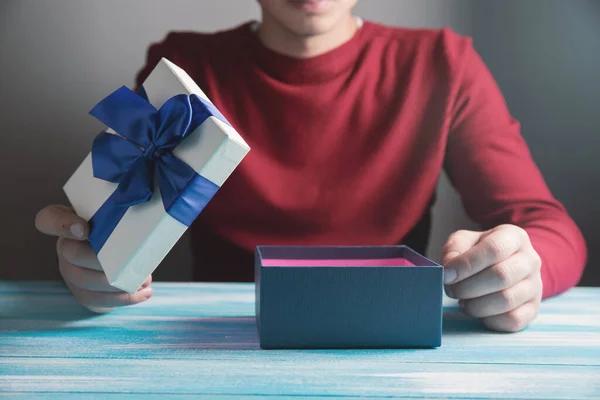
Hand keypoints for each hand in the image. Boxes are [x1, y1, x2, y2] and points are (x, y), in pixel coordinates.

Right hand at [35, 205, 151, 312]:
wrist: (113, 257)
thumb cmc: (116, 230)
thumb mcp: (113, 215)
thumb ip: (118, 211)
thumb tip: (143, 208)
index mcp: (68, 224)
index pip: (48, 219)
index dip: (63, 224)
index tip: (84, 229)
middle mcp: (64, 248)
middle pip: (72, 254)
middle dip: (102, 259)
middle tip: (129, 259)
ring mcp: (71, 273)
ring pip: (85, 281)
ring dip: (117, 283)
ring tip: (144, 278)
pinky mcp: (84, 294)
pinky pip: (98, 300)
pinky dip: (124, 298)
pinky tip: (145, 292)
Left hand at [442, 224, 542, 331]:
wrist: (506, 264)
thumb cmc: (480, 252)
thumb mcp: (464, 241)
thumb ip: (453, 250)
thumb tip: (449, 272)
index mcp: (514, 237)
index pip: (493, 249)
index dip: (467, 264)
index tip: (447, 275)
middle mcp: (530, 260)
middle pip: (501, 276)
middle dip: (468, 287)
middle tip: (452, 290)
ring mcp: (535, 286)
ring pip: (507, 300)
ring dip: (477, 306)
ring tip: (463, 302)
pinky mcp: (534, 309)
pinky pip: (514, 320)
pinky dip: (491, 321)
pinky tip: (480, 313)